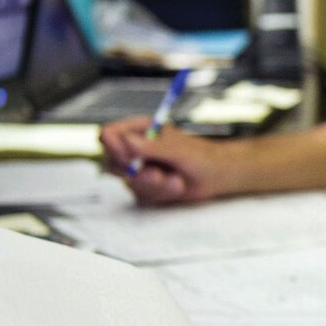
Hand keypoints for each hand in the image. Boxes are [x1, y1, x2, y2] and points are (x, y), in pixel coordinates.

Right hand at [100, 115, 229, 203]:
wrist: (217, 176)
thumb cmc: (201, 156)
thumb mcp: (177, 149)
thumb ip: (151, 147)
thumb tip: (126, 141)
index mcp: (139, 129)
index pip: (108, 134)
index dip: (113, 148)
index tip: (130, 158)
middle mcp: (135, 148)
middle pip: (111, 161)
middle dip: (136, 172)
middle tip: (157, 174)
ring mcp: (138, 169)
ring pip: (128, 182)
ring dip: (155, 184)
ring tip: (176, 180)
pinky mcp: (145, 186)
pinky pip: (141, 195)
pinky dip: (161, 193)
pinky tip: (176, 186)